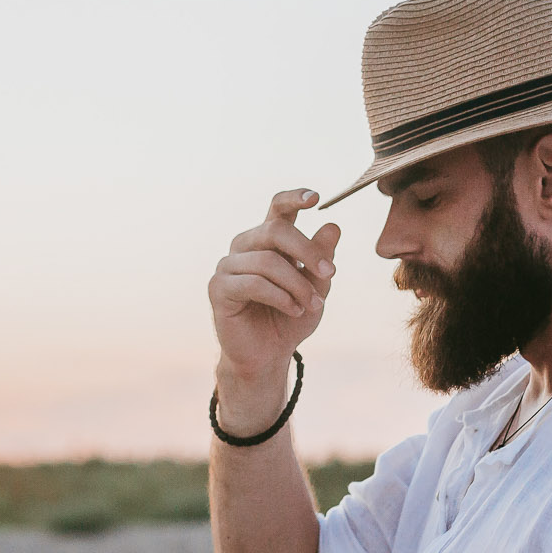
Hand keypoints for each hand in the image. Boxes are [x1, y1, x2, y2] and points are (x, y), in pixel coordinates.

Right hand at [207, 189, 339, 421]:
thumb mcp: (316, 288)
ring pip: (268, 260)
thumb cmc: (290, 317)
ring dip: (297, 285)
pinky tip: (293, 309)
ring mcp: (228, 265)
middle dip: (307, 251)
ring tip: (310, 306)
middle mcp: (245, 246)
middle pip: (275, 230)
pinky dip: (280, 297)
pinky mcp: (218, 288)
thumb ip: (322, 259)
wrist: (268, 355)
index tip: (315, 198)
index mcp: (268, 240)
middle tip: (330, 274)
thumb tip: (333, 226)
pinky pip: (253, 283)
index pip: (277, 208)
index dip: (293, 198)